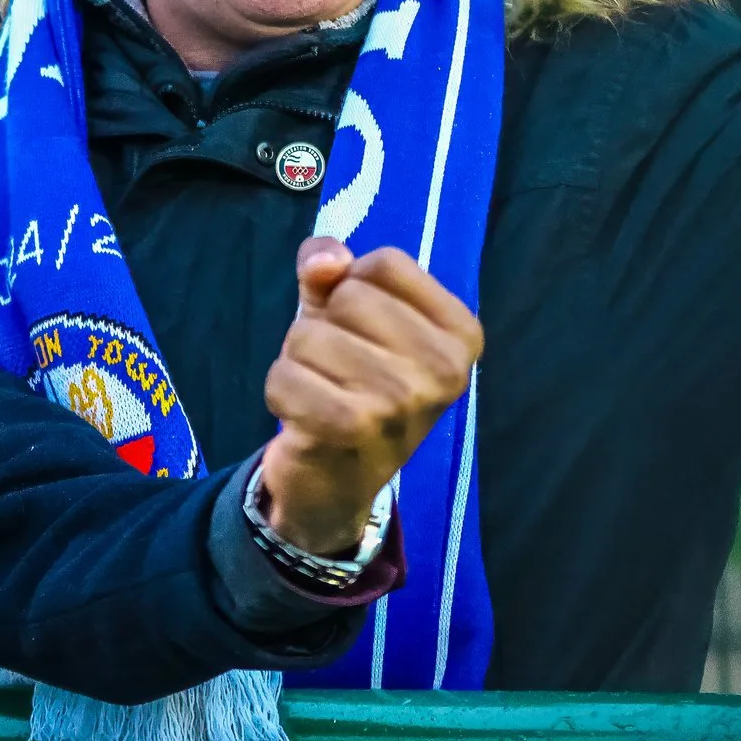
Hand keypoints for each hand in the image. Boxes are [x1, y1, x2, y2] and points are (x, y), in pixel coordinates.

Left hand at [258, 237, 482, 556]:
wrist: (337, 480)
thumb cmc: (347, 381)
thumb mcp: (342, 313)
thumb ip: (329, 268)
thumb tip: (324, 261)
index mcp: (460, 334)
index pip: (386, 264)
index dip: (352, 285)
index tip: (361, 328)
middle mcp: (446, 369)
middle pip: (348, 295)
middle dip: (324, 325)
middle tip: (339, 368)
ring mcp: (403, 401)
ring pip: (309, 334)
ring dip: (298, 361)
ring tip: (323, 392)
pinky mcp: (354, 428)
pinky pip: (285, 376)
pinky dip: (280, 391)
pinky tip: (303, 416)